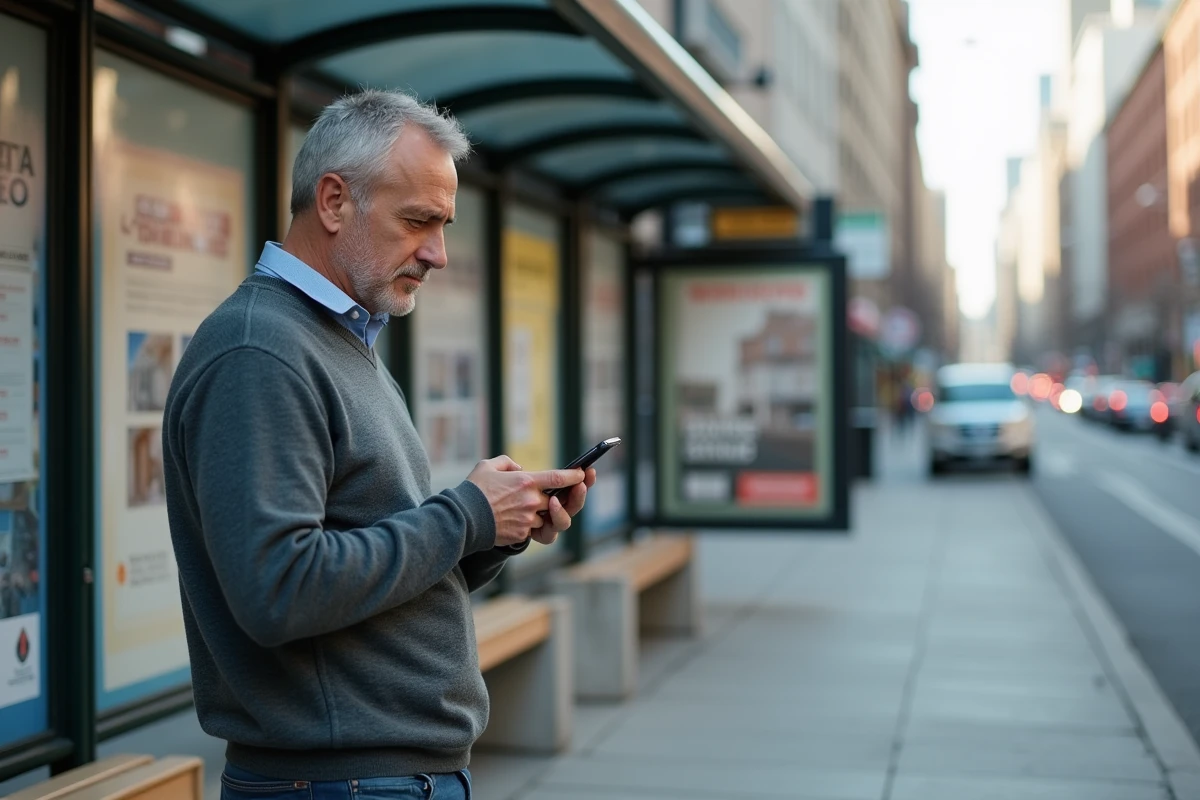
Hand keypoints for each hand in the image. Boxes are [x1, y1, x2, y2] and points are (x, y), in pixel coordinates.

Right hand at [467, 457, 585, 546]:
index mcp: (526, 482)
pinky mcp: (521, 534)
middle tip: (563, 492)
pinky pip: (532, 529)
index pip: (560, 478)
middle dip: (562, 497)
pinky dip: (526, 524)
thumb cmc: (473, 490)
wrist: (461, 519)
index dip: (575, 476)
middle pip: (557, 501)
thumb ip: (508, 464)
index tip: (583, 474)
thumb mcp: (488, 466)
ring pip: (545, 517)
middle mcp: (531, 501)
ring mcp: (528, 520)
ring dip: (540, 513)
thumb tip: (520, 470)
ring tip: (522, 507)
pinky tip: (509, 518)